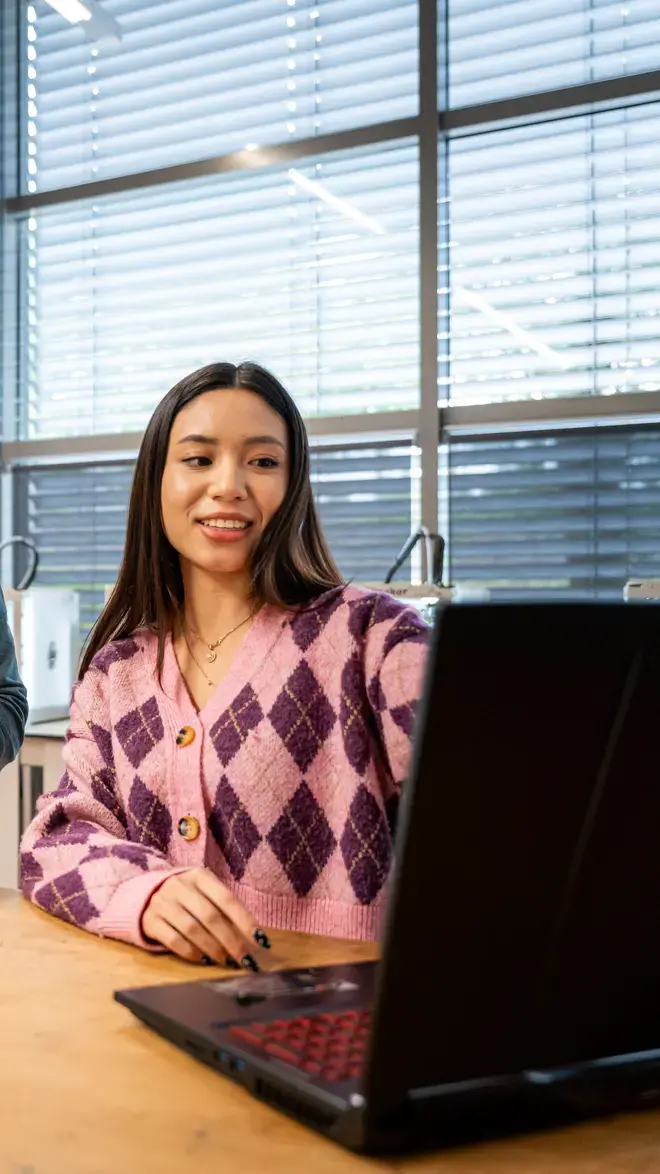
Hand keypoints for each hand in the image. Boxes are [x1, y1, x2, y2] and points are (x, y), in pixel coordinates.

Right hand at [141, 868, 269, 967]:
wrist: (144, 896)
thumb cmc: (186, 898)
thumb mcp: (203, 893)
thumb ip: (223, 909)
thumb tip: (251, 936)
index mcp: (199, 876)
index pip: (226, 898)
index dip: (244, 920)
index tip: (259, 939)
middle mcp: (179, 886)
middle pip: (210, 916)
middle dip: (230, 940)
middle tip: (244, 958)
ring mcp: (162, 903)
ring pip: (192, 928)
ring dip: (212, 947)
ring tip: (224, 960)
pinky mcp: (149, 921)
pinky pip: (173, 939)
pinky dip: (190, 952)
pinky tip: (202, 959)